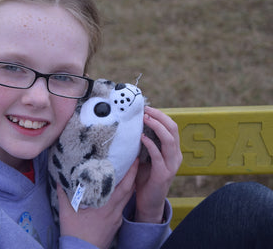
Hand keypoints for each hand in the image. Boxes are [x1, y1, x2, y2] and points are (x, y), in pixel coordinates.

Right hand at [57, 159, 138, 248]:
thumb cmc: (75, 234)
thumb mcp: (67, 213)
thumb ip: (64, 195)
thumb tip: (59, 180)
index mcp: (106, 208)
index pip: (124, 188)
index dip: (131, 173)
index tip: (135, 160)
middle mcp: (115, 213)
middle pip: (129, 191)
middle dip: (133, 176)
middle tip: (134, 161)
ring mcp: (116, 219)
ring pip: (126, 199)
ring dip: (128, 186)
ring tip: (127, 173)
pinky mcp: (115, 225)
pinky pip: (121, 207)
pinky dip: (122, 196)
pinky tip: (116, 192)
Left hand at [134, 106, 181, 222]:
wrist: (148, 202)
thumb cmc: (145, 177)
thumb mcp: (146, 156)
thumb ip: (145, 143)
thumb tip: (134, 124)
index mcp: (173, 150)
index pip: (172, 126)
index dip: (161, 115)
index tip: (147, 108)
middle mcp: (176, 155)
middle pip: (173, 129)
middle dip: (159, 116)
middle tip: (145, 110)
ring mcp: (171, 165)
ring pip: (169, 140)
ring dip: (156, 126)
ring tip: (145, 119)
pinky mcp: (163, 174)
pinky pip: (158, 155)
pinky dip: (150, 144)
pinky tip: (141, 137)